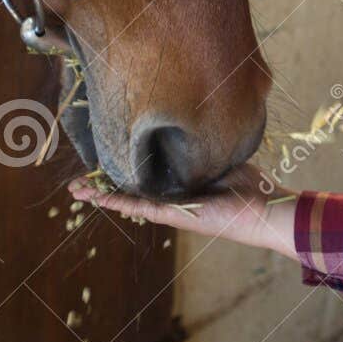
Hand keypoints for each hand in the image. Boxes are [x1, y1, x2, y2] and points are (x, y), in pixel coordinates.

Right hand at [67, 162, 299, 260]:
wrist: (266, 209)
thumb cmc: (251, 186)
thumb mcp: (221, 157)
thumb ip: (202, 147)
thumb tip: (190, 126)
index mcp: (181, 187)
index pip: (145, 178)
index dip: (122, 170)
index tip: (102, 160)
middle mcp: (172, 200)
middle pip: (129, 191)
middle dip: (102, 186)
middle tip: (76, 184)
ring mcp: (171, 210)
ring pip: (128, 201)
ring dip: (101, 196)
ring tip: (76, 192)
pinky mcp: (176, 216)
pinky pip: (141, 207)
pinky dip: (117, 202)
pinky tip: (97, 199)